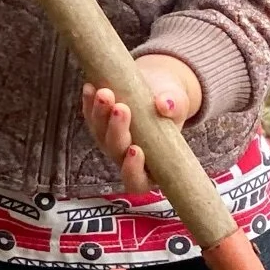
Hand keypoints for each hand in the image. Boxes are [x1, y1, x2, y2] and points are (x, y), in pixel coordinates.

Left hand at [82, 56, 202, 193]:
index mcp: (151, 167)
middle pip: (115, 152)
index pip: (137, 181)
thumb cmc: (173, 107)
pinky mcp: (99, 123)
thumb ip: (175, 107)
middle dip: (116, 130)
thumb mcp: (179, 105)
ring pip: (99, 134)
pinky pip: (90, 116)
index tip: (135, 149)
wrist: (161, 91)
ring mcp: (110, 141)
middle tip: (122, 108)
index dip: (133, 170)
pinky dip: (89, 103)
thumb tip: (164, 104)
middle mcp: (126, 158)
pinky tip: (91, 88)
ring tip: (105, 93)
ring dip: (100, 114)